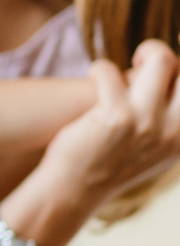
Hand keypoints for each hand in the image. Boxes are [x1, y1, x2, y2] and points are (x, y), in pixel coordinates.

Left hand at [34, 40, 179, 213]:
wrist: (75, 191)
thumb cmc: (112, 164)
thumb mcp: (157, 150)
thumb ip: (173, 123)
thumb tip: (175, 79)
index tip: (167, 68)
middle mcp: (175, 131)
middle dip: (163, 55)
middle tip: (141, 62)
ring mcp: (147, 123)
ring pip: (161, 60)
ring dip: (140, 54)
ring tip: (119, 70)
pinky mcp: (115, 117)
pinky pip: (111, 71)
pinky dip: (101, 69)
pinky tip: (95, 77)